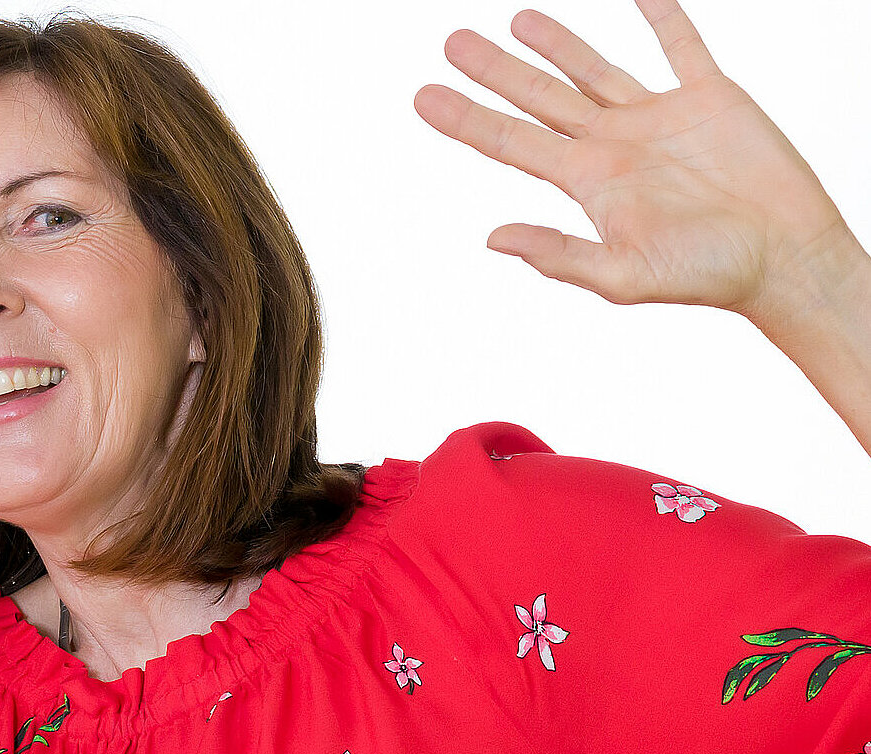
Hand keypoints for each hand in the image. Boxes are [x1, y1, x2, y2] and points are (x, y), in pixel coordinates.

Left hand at [414, 0, 864, 328]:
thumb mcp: (624, 276)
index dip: (464, 118)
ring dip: (558, 44)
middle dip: (495, 70)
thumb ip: (559, 256)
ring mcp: (658, 117)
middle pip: (538, 98)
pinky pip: (680, 47)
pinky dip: (661, 17)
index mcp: (587, 181)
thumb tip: (491, 237)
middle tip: (452, 42)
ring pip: (594, 70)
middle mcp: (613, 144)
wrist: (784, 258)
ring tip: (516, 20)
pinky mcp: (709, 97)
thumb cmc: (708, 275)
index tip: (421, 96)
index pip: (509, 141)